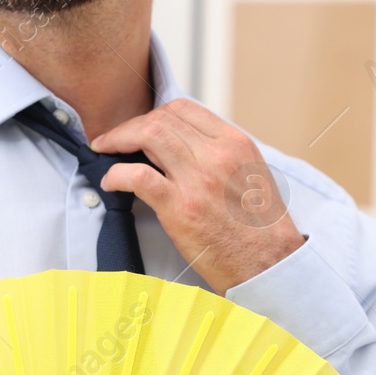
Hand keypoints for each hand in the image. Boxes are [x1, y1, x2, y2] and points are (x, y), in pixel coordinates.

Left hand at [91, 98, 306, 294]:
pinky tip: (110, 182)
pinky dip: (116, 174)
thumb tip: (185, 148)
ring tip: (105, 150)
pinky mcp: (180, 207)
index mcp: (235, 144)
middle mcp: (217, 155)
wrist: (270, 265)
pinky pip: (137, 176)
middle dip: (130, 125)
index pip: (183, 109)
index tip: (140, 127)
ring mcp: (198, 179)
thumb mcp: (250, 175)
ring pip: (148, 136)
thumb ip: (221, 156)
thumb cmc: (260, 229)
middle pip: (161, 119)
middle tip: (114, 139)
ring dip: (117, 140)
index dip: (154, 114)